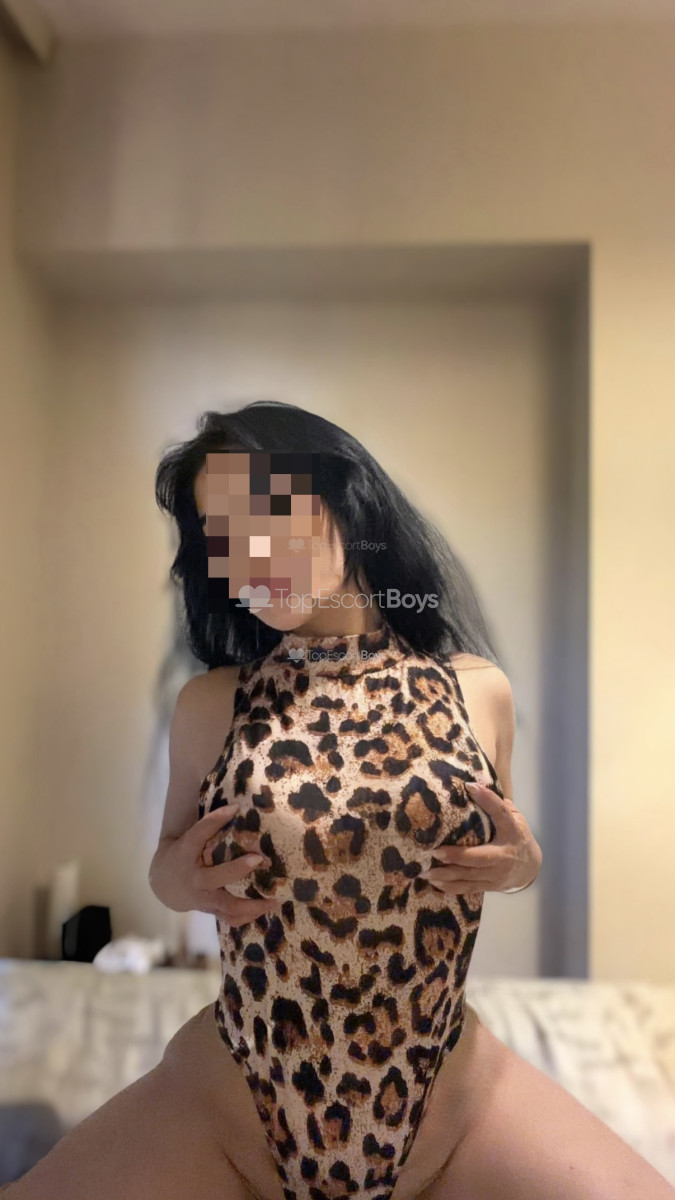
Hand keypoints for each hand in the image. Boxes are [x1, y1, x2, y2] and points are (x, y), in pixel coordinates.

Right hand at [157, 805, 280, 926]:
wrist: (164, 884)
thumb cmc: (183, 854)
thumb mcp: (189, 837)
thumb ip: (208, 824)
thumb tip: (237, 803)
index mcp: (187, 852)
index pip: (199, 833)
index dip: (215, 819)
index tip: (235, 808)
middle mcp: (195, 878)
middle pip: (215, 877)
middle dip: (237, 869)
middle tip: (259, 859)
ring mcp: (202, 898)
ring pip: (227, 905)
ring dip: (252, 904)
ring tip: (275, 898)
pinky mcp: (210, 910)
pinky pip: (230, 918)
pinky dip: (249, 916)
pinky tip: (267, 908)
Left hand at [419, 782, 541, 893]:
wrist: (530, 867)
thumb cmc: (516, 836)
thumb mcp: (514, 818)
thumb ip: (497, 806)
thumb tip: (472, 786)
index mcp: (512, 831)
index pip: (501, 813)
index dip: (488, 800)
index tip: (470, 787)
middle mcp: (503, 856)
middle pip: (480, 857)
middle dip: (457, 856)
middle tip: (435, 851)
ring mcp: (496, 875)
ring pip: (470, 876)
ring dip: (447, 875)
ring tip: (425, 871)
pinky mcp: (489, 886)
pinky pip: (468, 888)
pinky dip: (451, 887)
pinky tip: (435, 883)